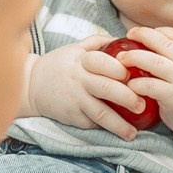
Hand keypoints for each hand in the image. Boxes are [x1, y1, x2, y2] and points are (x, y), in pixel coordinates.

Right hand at [26, 40, 146, 139]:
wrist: (30, 86)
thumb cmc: (59, 65)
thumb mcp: (75, 49)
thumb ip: (98, 43)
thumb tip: (126, 39)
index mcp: (81, 61)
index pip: (101, 62)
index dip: (118, 68)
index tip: (133, 75)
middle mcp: (78, 80)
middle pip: (106, 89)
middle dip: (127, 97)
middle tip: (142, 105)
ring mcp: (75, 100)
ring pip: (100, 113)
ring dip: (119, 124)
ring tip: (133, 133)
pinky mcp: (71, 117)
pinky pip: (91, 123)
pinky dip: (105, 128)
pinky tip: (119, 133)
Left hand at [116, 26, 172, 130]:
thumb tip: (162, 42)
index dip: (160, 31)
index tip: (146, 33)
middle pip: (164, 43)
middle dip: (143, 35)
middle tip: (129, 34)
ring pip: (154, 62)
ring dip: (134, 57)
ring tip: (121, 58)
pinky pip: (150, 85)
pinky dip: (137, 82)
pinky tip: (129, 83)